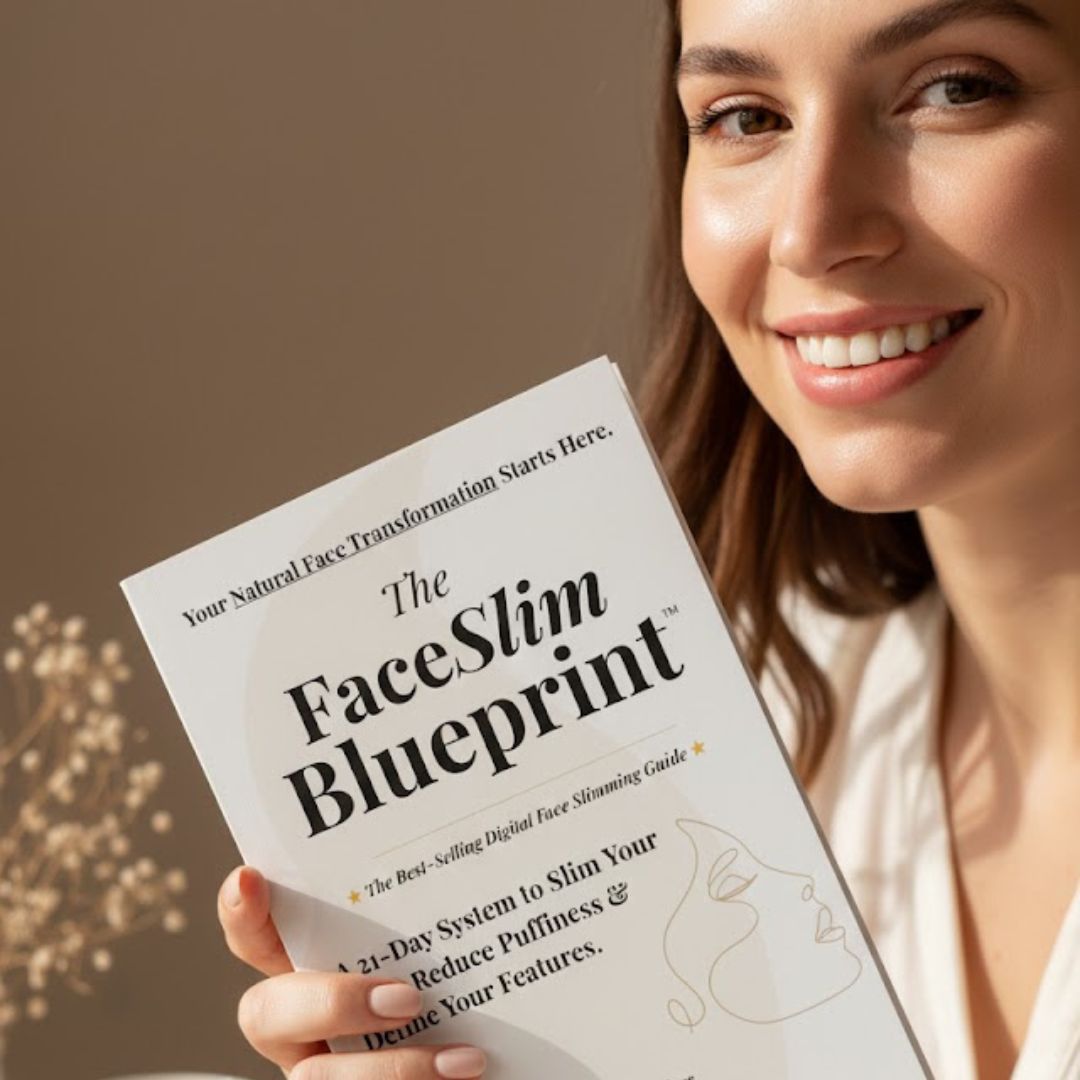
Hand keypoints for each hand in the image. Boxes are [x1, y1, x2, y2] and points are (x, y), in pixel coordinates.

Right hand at [217, 865, 486, 1078]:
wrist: (493, 1061)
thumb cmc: (469, 1006)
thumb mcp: (445, 953)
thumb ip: (438, 924)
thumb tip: (482, 865)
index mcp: (315, 972)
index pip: (256, 936)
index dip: (242, 911)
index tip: (251, 878)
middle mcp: (303, 1030)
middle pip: (266, 1014)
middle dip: (332, 1003)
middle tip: (409, 998)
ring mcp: (322, 1075)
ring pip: (316, 1079)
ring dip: (394, 1070)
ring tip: (464, 1059)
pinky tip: (469, 1076)